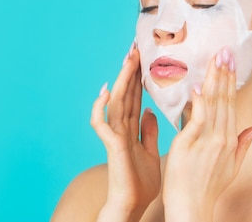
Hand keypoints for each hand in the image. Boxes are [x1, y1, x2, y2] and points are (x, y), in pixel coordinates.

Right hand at [90, 44, 160, 221]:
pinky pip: (100, 123)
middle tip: (136, 46)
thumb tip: (148, 110)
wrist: (134, 205)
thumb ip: (148, 131)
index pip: (134, 96)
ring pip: (115, 102)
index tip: (144, 56)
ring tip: (127, 59)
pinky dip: (100, 107)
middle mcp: (121, 128)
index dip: (138, 77)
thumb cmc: (141, 183)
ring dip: (120, 79)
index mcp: (131, 129)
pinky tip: (105, 91)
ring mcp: (114, 136)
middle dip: (130, 70)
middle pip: (124, 93)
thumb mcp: (151, 151)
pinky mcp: (111, 146)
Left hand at [162, 47, 251, 221]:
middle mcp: (222, 138)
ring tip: (216, 59)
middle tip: (226, 50)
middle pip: (225, 100)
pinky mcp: (190, 145)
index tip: (231, 61)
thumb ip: (245, 144)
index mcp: (231, 140)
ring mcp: (207, 141)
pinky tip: (199, 86)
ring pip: (213, 105)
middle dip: (225, 74)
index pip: (232, 104)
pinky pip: (197, 120)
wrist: (192, 207)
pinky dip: (199, 103)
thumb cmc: (208, 187)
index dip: (231, 81)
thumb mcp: (232, 166)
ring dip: (215, 80)